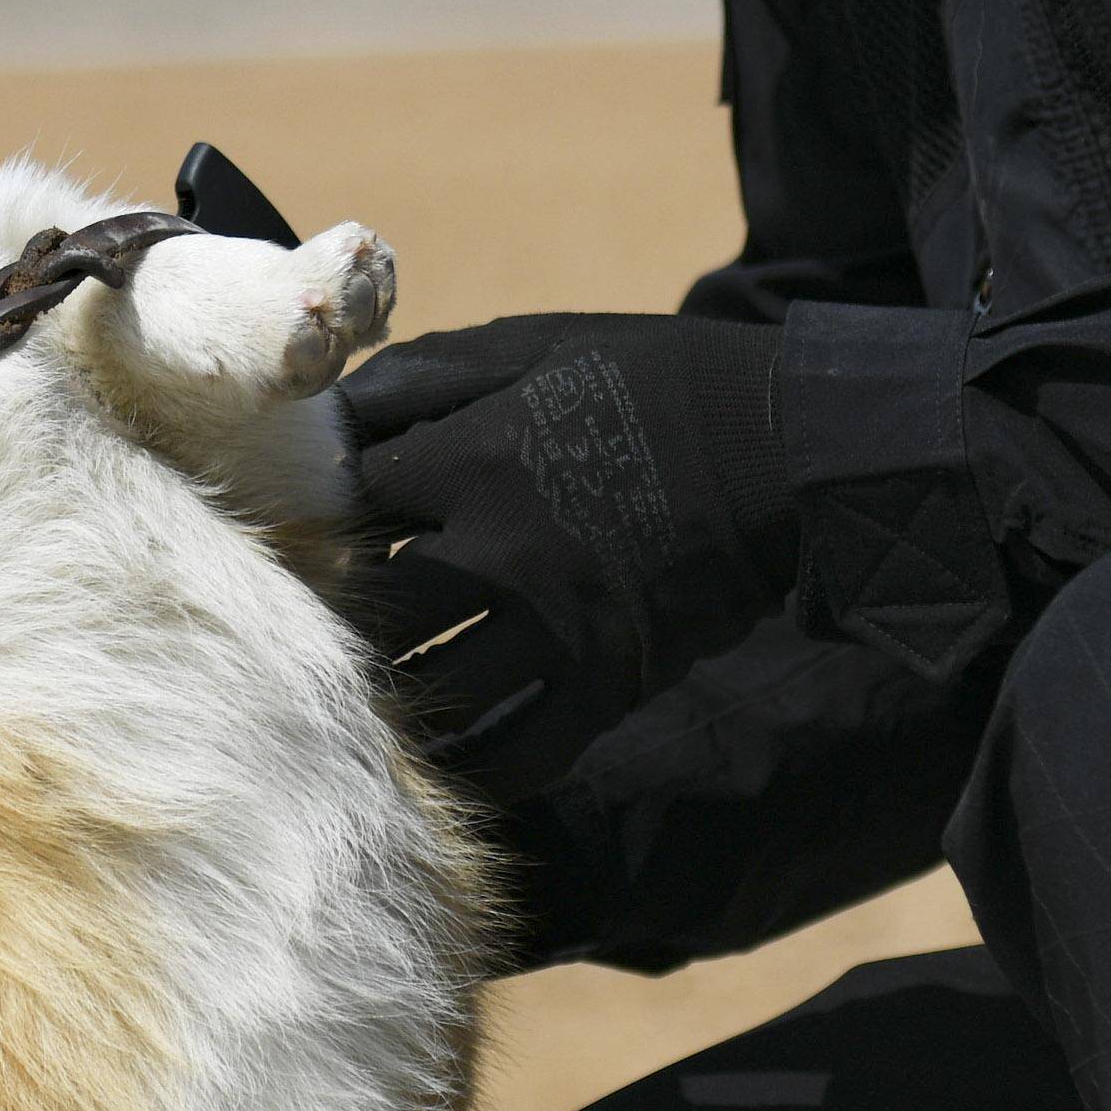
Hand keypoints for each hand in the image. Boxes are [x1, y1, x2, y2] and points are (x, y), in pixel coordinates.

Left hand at [339, 313, 796, 799]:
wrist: (782, 448)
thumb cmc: (655, 382)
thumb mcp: (541, 346)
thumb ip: (432, 374)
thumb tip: (337, 409)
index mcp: (475, 457)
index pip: (353, 502)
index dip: (331, 514)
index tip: (329, 526)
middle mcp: (501, 550)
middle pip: (377, 609)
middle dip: (347, 615)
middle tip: (335, 621)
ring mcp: (555, 626)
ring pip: (434, 689)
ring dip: (399, 694)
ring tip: (376, 693)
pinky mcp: (606, 681)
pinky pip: (518, 752)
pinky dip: (475, 765)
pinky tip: (449, 756)